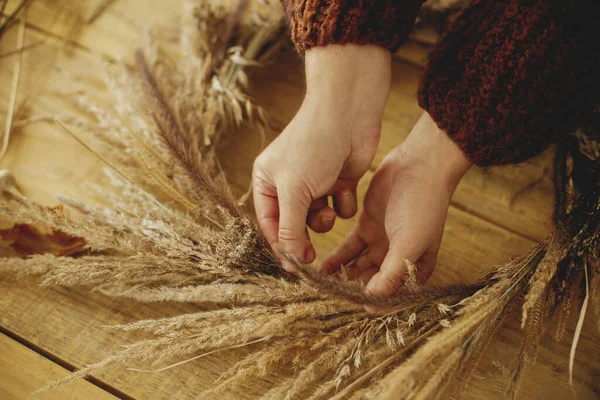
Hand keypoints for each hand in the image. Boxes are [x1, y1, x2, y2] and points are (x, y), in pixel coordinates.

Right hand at [253, 44, 390, 269]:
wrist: (348, 114)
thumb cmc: (313, 146)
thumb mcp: (294, 191)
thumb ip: (290, 229)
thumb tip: (290, 261)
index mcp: (267, 181)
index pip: (269, 223)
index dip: (280, 246)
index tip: (293, 268)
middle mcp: (289, 182)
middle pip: (294, 224)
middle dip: (304, 237)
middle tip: (312, 258)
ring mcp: (316, 182)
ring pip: (318, 219)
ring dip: (324, 219)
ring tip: (328, 208)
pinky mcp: (339, 181)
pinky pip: (340, 207)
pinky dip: (343, 202)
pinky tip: (344, 185)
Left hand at [321, 112, 471, 297]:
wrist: (420, 166)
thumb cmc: (423, 206)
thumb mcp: (410, 242)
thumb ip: (391, 272)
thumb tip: (371, 301)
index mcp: (415, 268)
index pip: (392, 295)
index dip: (373, 304)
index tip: (351, 310)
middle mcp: (397, 258)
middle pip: (371, 282)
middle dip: (352, 291)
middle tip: (328, 299)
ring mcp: (381, 241)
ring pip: (357, 266)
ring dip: (342, 276)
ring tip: (320, 286)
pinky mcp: (367, 225)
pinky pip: (349, 248)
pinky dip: (337, 259)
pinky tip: (321, 268)